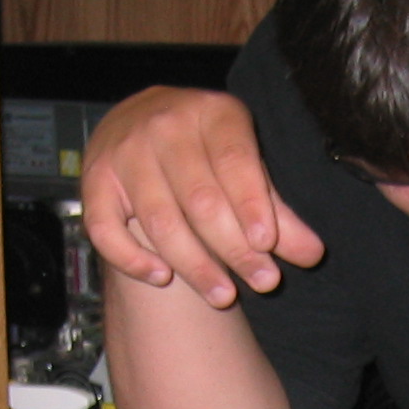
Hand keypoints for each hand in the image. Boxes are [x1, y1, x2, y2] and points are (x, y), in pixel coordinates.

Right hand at [81, 87, 324, 306]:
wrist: (140, 123)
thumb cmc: (208, 153)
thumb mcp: (248, 169)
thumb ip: (280, 213)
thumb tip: (313, 254)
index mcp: (211, 112)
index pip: (234, 160)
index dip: (252, 203)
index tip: (267, 244)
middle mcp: (164, 125)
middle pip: (201, 198)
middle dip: (234, 248)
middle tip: (263, 282)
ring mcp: (124, 152)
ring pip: (160, 220)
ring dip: (194, 265)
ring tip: (224, 296)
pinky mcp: (95, 181)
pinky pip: (107, 229)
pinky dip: (132, 259)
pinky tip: (162, 278)